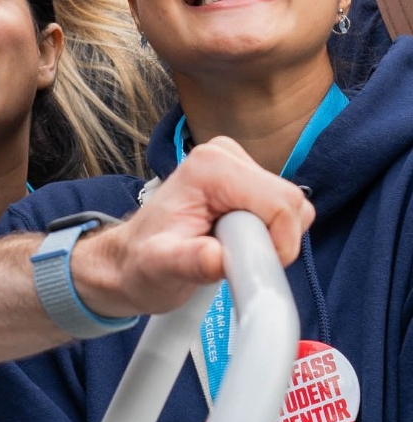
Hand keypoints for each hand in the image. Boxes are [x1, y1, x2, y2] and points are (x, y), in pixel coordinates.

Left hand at [71, 137, 314, 318]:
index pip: (282, 203)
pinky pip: (282, 211)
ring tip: (230, 249)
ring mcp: (237, 164)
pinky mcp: (245, 180)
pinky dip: (269, 234)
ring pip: (291, 208)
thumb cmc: (142, 263)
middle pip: (290, 203)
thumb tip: (218, 258)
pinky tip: (236, 241)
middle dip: (273, 241)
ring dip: (271, 239)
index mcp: (211, 166)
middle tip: (235, 258)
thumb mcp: (161, 267)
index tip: (249, 265)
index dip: (278, 244)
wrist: (130, 259)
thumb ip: (191, 261)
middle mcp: (226, 154)